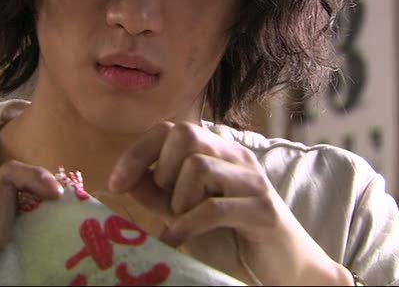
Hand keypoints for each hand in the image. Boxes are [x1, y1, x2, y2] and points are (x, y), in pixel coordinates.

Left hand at [107, 122, 352, 285]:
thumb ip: (156, 193)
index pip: (171, 128)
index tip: (116, 182)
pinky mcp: (263, 210)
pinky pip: (213, 208)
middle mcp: (237, 157)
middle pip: (185, 134)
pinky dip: (186, 226)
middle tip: (168, 202)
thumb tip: (124, 178)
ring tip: (183, 220)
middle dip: (162, 170)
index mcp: (218, 151)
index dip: (138, 152)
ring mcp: (253, 181)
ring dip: (179, 200)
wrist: (282, 270)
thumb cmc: (230, 238)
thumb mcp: (183, 211)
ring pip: (198, 166)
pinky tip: (177, 239)